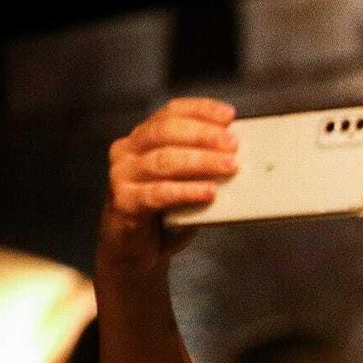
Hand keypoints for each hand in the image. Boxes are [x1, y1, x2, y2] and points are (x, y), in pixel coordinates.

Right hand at [99, 98, 238, 274]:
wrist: (138, 252)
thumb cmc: (166, 214)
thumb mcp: (187, 182)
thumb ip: (203, 166)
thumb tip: (240, 155)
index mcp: (143, 139)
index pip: (171, 113)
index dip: (200, 110)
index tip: (229, 115)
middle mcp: (127, 151)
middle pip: (166, 132)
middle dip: (204, 135)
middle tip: (234, 143)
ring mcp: (122, 176)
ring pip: (164, 161)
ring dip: (201, 162)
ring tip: (230, 166)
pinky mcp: (123, 202)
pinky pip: (158, 193)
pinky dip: (186, 192)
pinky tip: (208, 192)